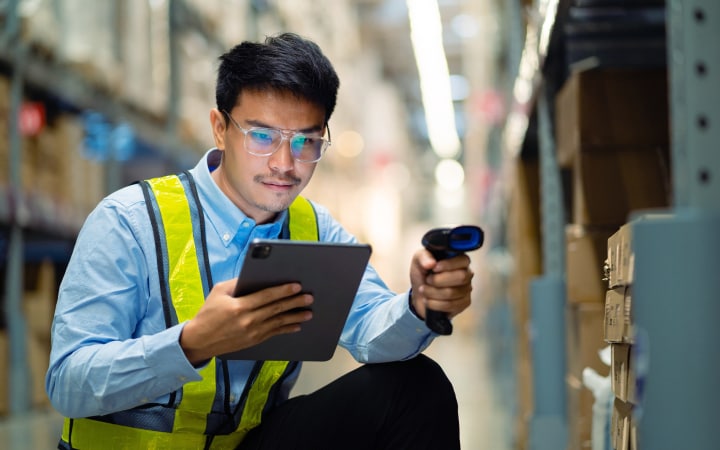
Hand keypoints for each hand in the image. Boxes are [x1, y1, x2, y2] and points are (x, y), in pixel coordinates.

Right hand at [179, 279, 312, 363]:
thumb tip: (255, 275)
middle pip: (276, 310)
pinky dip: (286, 329)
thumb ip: (237, 283)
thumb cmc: (208, 313)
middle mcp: (247, 320)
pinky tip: (296, 325)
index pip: (266, 296)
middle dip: (294, 303)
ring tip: (308, 312)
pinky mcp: (253, 341)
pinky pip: (274, 333)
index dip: (283, 291)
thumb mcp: (218, 292)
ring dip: (295, 317)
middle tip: (309, 297)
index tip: (296, 286)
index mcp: (239, 306)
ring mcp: (252, 332)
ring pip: (278, 323)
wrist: (200, 340)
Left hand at [409, 249, 473, 321]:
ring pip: (452, 293)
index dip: (448, 265)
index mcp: (459, 260)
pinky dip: (435, 304)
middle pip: (460, 277)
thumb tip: (431, 263)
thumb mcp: (418, 261)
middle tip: (427, 280)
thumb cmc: (423, 273)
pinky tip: (428, 300)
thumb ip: (423, 257)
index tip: (434, 268)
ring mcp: (467, 289)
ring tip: (423, 290)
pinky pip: (451, 305)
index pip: (463, 261)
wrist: (420, 293)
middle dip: (438, 280)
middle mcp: (467, 273)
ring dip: (432, 292)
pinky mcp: (464, 303)